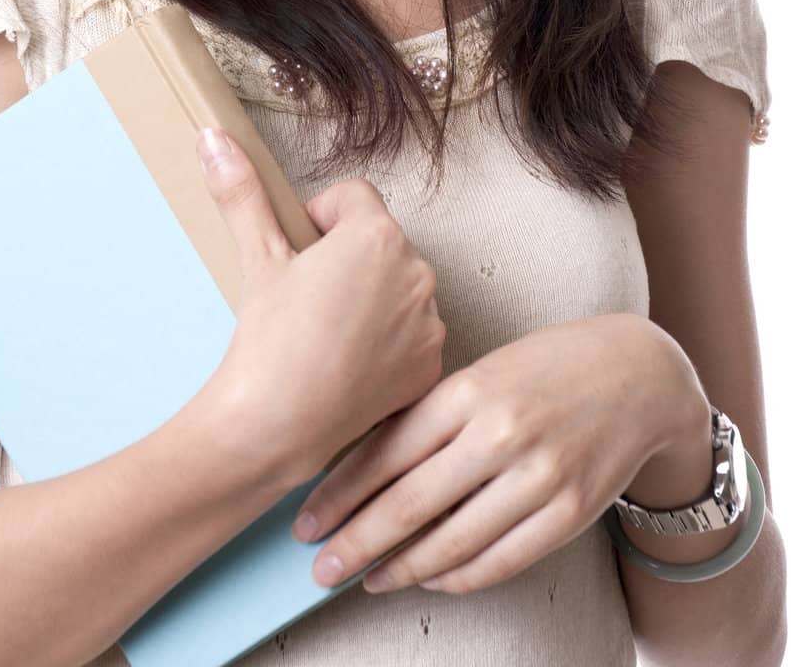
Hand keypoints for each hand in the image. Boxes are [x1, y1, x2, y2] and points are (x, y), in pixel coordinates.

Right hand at [195, 127, 445, 484]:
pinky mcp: (431, 365)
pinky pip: (412, 332)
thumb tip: (213, 136)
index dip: (319, 219)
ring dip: (370, 296)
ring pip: (397, 286)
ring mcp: (430, 322)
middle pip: (379, 240)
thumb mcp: (258, 257)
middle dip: (347, 256)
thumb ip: (242, 191)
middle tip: (308, 296)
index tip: (297, 252)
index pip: (353, 196)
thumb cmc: (269, 339)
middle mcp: (417, 273)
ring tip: (327, 331)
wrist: (278, 426)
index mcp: (377, 235)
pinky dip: (386, 340)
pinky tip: (349, 362)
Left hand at [290, 312, 704, 594]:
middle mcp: (501, 433)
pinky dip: (458, 576)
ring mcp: (539, 476)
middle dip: (356, 542)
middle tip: (320, 567)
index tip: (306, 520)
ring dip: (402, 568)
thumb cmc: (547, 368)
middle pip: (410, 503)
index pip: (387, 451)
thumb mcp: (483, 372)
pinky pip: (500, 560)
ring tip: (367, 578)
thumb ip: (432, 414)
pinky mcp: (571, 512)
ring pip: (452, 542)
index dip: (340, 493)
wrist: (640, 375)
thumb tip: (364, 466)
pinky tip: (429, 578)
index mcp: (469, 390)